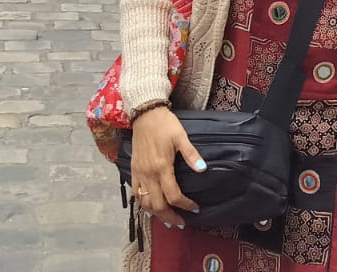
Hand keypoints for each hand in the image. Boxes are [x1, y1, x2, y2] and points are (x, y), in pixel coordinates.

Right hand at [129, 106, 203, 227]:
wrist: (144, 114)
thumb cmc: (164, 124)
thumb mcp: (181, 137)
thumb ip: (191, 154)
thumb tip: (203, 169)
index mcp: (161, 167)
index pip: (173, 195)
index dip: (185, 205)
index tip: (194, 208)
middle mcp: (148, 174)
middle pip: (157, 205)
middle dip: (170, 217)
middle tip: (181, 222)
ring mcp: (139, 173)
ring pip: (145, 203)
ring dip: (156, 214)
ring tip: (167, 219)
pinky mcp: (133, 170)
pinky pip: (136, 193)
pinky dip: (143, 204)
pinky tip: (151, 206)